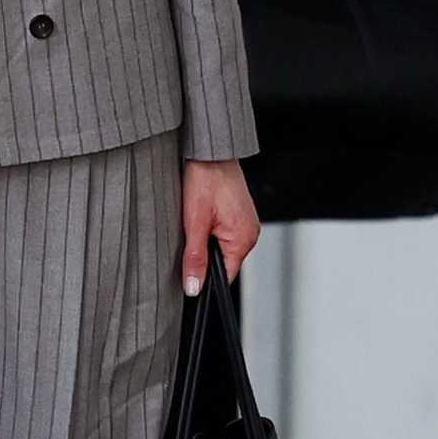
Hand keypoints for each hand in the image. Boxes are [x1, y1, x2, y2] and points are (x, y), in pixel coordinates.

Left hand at [182, 158, 260, 293]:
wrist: (211, 152)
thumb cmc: (205, 178)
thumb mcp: (194, 222)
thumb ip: (195, 258)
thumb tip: (193, 286)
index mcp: (243, 239)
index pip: (225, 276)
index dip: (204, 279)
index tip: (187, 273)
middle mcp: (250, 233)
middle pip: (223, 263)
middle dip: (203, 257)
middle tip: (188, 236)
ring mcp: (246, 223)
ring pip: (221, 248)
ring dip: (206, 242)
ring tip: (195, 221)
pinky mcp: (239, 215)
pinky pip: (224, 233)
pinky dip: (211, 230)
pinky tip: (202, 216)